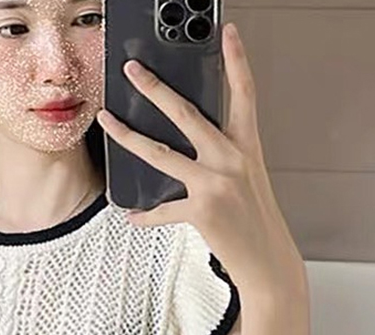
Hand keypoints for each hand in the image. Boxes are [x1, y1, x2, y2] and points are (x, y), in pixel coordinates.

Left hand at [96, 23, 304, 297]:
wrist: (267, 262)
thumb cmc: (256, 223)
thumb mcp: (247, 181)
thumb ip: (222, 159)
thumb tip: (187, 148)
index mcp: (247, 148)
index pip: (244, 94)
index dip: (237, 61)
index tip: (227, 32)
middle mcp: (232, 160)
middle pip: (186, 114)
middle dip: (154, 88)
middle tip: (132, 70)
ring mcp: (216, 183)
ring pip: (159, 152)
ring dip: (127, 136)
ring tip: (108, 121)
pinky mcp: (202, 210)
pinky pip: (161, 209)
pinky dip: (145, 216)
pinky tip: (132, 215)